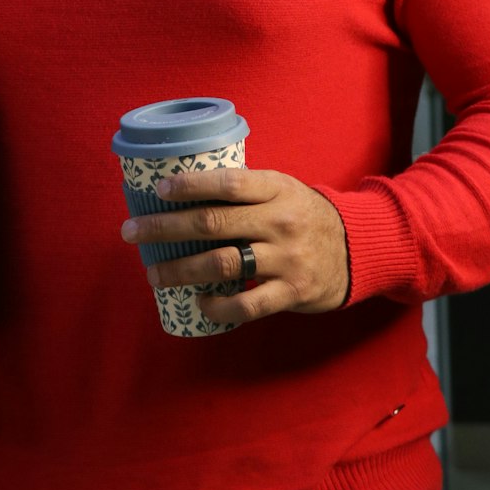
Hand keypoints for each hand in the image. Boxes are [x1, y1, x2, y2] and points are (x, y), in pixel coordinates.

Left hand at [120, 168, 349, 323]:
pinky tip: (199, 303)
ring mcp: (286, 258)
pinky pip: (247, 304)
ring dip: (181, 270)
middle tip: (132, 231)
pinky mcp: (292, 292)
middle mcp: (280, 221)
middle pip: (214, 223)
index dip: (191, 185)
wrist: (357, 248)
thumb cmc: (304, 215)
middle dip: (166, 228)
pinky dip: (218, 306)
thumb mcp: (282, 189)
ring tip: (153, 273)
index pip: (228, 183)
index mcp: (276, 188)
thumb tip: (183, 190)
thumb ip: (245, 191)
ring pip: (222, 264)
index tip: (159, 190)